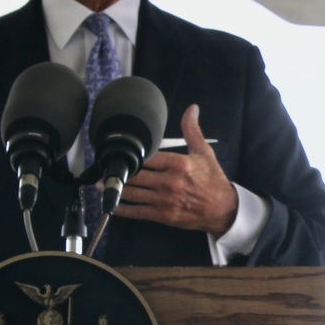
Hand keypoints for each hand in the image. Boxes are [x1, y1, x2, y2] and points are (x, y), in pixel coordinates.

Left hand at [114, 104, 237, 235]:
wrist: (223, 209)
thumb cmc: (213, 180)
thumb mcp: (204, 152)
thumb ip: (192, 130)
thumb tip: (192, 109)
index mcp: (178, 164)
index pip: (147, 157)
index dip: (130, 155)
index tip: (118, 153)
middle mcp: (169, 182)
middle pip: (136, 175)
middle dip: (118, 172)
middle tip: (104, 168)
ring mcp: (165, 200)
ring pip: (133, 193)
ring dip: (115, 189)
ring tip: (101, 184)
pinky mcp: (163, 215)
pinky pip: (138, 212)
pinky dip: (123, 209)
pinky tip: (112, 205)